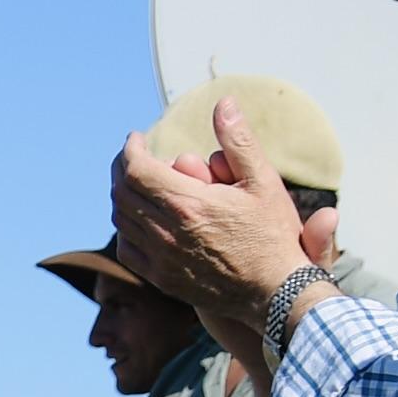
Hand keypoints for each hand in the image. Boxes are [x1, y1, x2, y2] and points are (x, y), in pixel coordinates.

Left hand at [111, 97, 304, 341]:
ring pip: (121, 219)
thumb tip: (223, 104)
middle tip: (133, 155)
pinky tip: (140, 217)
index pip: (136, 168)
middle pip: (122, 192)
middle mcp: (166, 232)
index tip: (137, 137)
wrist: (276, 293)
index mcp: (187, 204)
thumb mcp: (264, 181)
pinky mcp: (161, 279)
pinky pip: (128, 248)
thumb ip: (239, 140)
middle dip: (122, 167)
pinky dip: (126, 226)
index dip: (130, 148)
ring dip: (123, 195)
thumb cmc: (274, 235)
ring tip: (136, 181)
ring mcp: (160, 259)